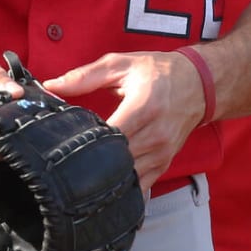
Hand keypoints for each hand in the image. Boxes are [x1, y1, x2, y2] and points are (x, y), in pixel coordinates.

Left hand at [43, 51, 202, 192]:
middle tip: (64, 160)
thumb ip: (84, 76)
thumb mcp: (121, 65)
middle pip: (116, 160)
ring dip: (104, 175)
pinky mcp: (164, 164)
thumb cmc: (159, 71)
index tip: (63, 141)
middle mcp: (156, 134)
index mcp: (144, 107)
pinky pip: (140, 185)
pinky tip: (104, 179)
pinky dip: (121, 184)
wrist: (199, 84)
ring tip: (81, 170)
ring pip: (126, 177)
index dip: (84, 142)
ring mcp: (162, 153)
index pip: (109, 136)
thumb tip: (50, 85)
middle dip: (89, 161)